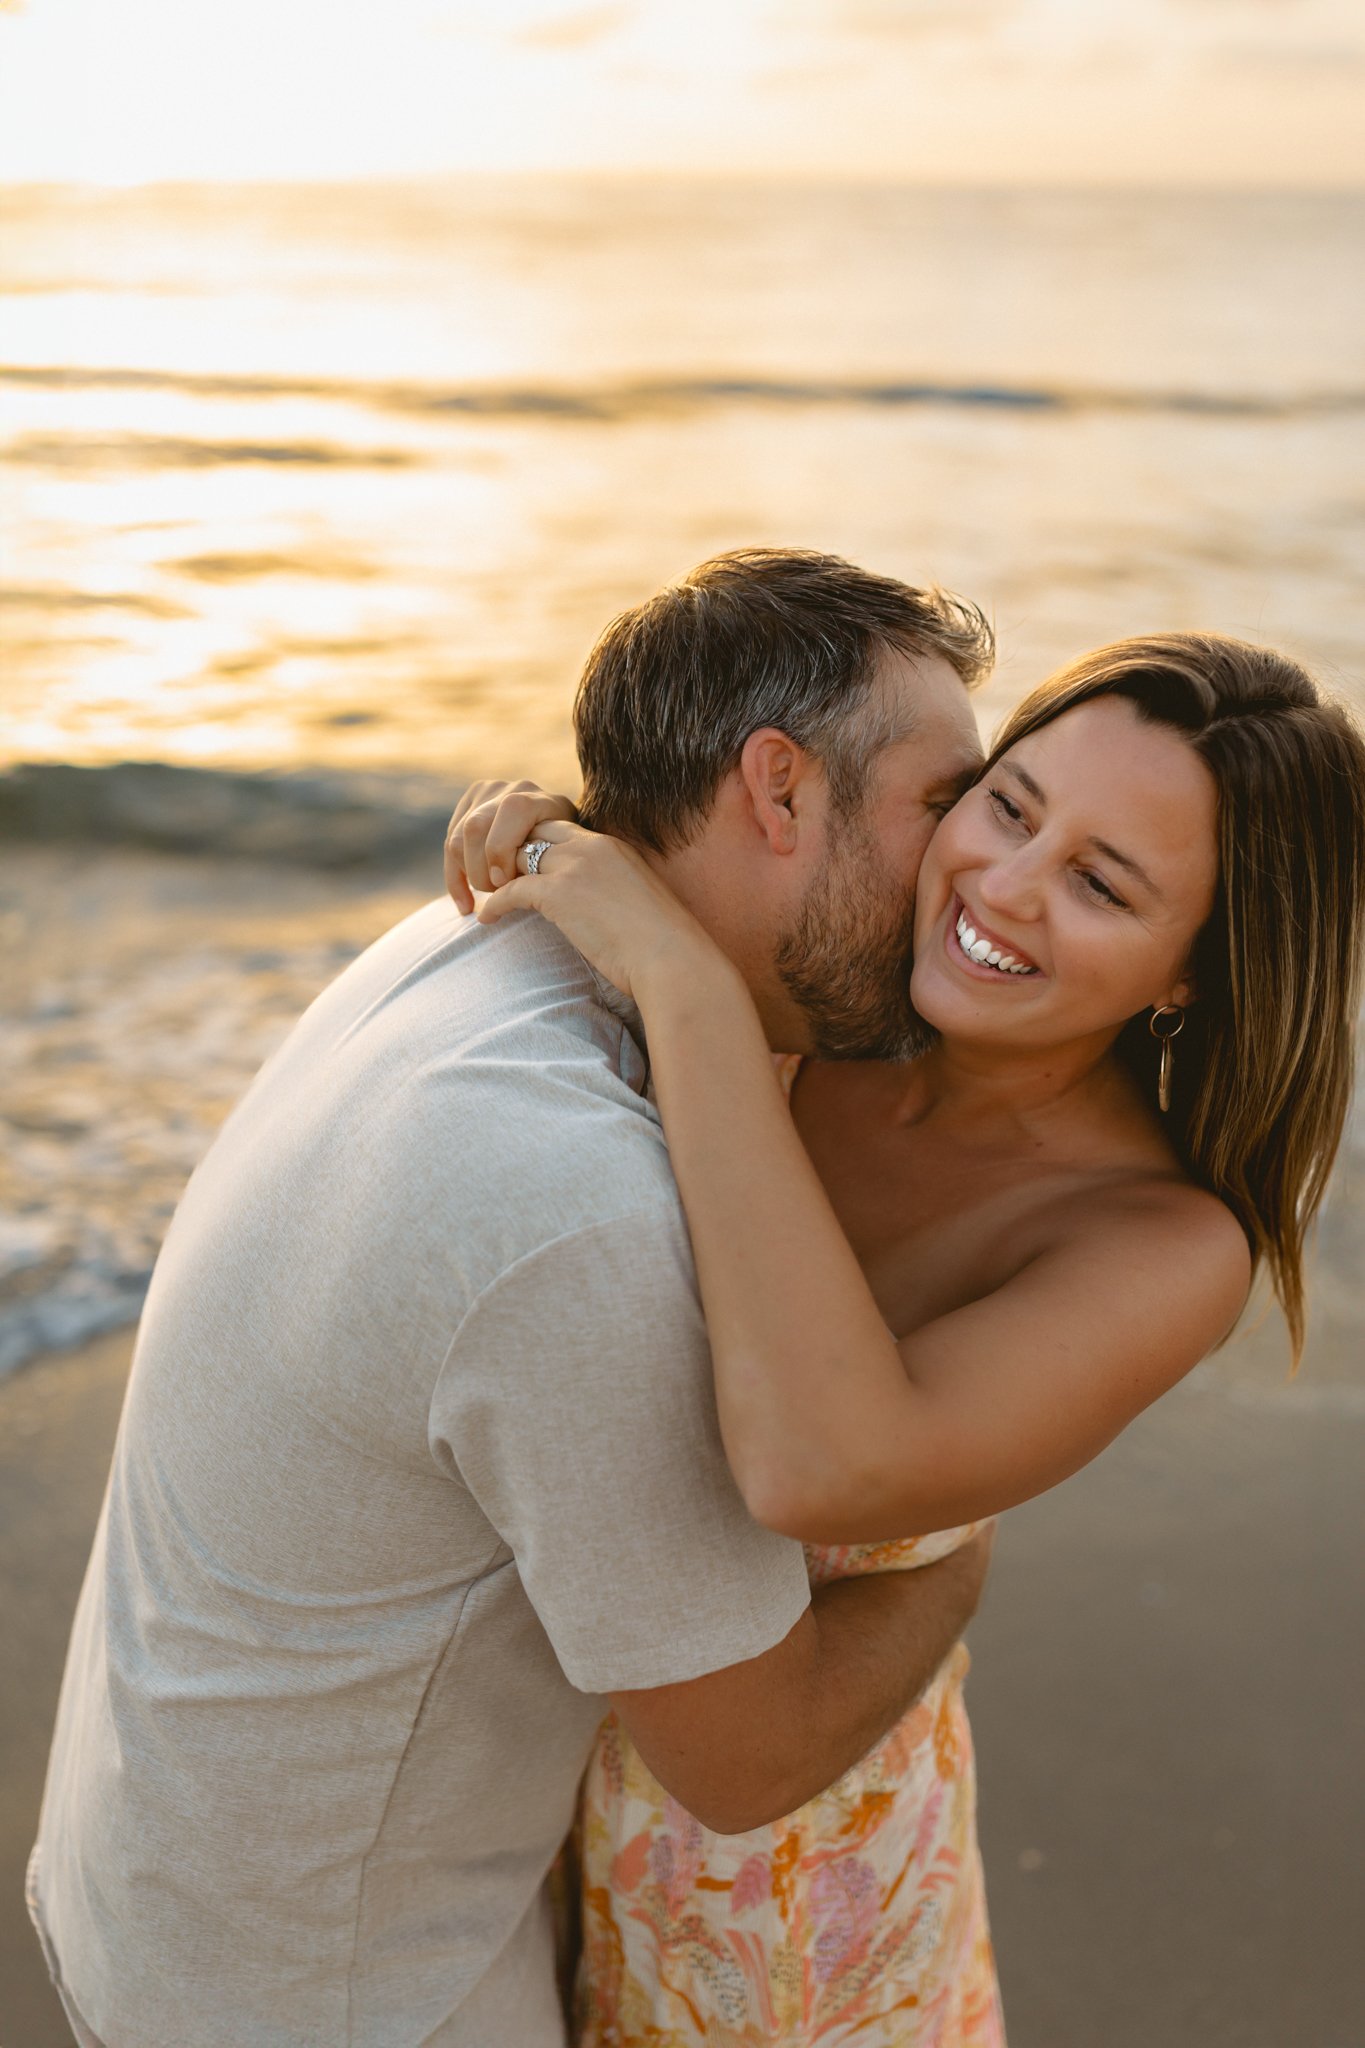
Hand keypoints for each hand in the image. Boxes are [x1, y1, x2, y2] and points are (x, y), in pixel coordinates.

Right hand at [445, 779, 578, 914]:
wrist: (559, 837)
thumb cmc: (565, 855)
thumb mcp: (564, 853)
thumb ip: (542, 859)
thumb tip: (512, 887)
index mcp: (534, 796)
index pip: (510, 811)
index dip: (502, 850)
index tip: (506, 884)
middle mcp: (506, 789)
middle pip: (475, 828)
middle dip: (482, 870)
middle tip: (499, 894)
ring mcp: (483, 796)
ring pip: (457, 840)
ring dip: (470, 876)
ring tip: (491, 896)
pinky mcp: (466, 808)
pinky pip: (449, 847)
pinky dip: (456, 880)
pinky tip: (466, 906)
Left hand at [475, 820, 727, 1008]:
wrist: (672, 957)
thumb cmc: (663, 943)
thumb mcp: (639, 901)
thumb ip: (614, 891)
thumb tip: (602, 908)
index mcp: (612, 846)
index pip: (560, 828)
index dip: (536, 844)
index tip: (522, 866)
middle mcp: (591, 847)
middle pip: (533, 831)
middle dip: (510, 851)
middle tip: (494, 876)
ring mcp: (575, 867)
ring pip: (517, 855)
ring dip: (496, 875)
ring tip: (484, 894)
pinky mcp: (561, 894)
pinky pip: (511, 890)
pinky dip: (494, 904)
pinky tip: (486, 918)